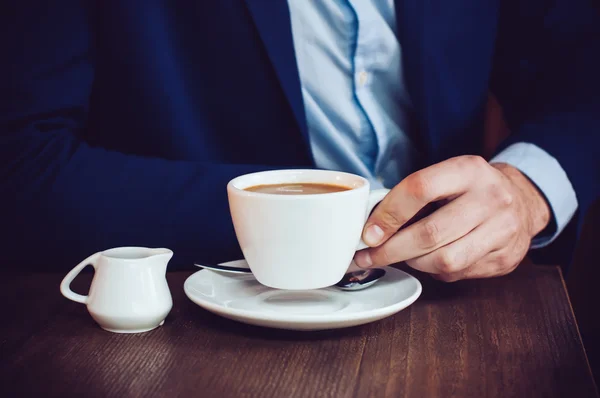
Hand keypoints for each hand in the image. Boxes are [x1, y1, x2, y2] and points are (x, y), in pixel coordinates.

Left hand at [353, 155, 550, 281]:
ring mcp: (502, 230)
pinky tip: (431, 260)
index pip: (420, 188)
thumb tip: (371, 225)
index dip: (388, 214)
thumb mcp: (446, 177)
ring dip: (414, 263)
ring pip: (444, 260)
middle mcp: (491, 198)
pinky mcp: (505, 258)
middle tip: (369, 256)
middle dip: (392, 250)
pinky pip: (457, 274)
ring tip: (404, 256)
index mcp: (468, 170)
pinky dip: (435, 270)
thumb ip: (411, 195)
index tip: (368, 233)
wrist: (522, 201)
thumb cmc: (470, 190)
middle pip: (430, 233)